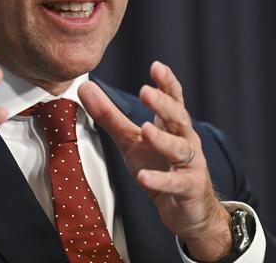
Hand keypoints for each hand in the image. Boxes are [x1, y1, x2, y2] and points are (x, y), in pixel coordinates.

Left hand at [79, 62, 231, 260]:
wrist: (188, 210)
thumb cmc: (159, 167)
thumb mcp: (131, 141)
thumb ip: (109, 116)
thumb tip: (84, 86)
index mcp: (173, 125)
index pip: (173, 98)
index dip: (167, 82)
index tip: (156, 66)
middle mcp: (186, 140)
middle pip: (179, 118)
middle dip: (164, 104)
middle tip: (145, 91)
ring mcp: (191, 165)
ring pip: (180, 148)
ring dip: (163, 140)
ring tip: (145, 130)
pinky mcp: (189, 189)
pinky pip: (176, 183)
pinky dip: (160, 180)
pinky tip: (144, 177)